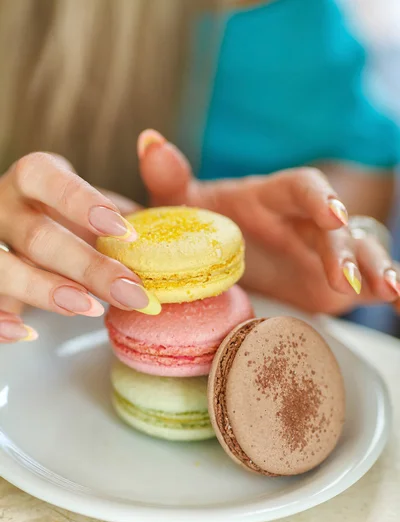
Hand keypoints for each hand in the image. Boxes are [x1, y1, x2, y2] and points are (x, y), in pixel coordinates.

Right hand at [0, 153, 153, 342]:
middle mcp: (5, 209)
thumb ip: (150, 181)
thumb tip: (156, 146)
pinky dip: (0, 322)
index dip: (80, 202)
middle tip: (131, 291)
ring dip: (44, 291)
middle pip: (35, 236)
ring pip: (4, 268)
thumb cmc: (93, 224)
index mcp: (34, 178)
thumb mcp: (126, 203)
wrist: (59, 248)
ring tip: (91, 309)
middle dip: (85, 266)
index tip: (125, 231)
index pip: (44, 178)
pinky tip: (26, 333)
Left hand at [138, 129, 399, 314]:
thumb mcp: (183, 208)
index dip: (319, 199)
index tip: (330, 217)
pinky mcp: (332, 282)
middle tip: (344, 278)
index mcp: (272, 197)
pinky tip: (398, 300)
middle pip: (336, 227)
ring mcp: (323, 252)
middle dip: (345, 250)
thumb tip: (149, 141)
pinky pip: (365, 282)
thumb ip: (170, 180)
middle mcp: (304, 221)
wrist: (217, 263)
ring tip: (389, 289)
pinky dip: (384, 290)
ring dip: (376, 268)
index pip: (302, 188)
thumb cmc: (203, 227)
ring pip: (360, 252)